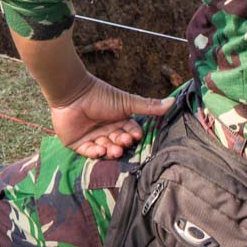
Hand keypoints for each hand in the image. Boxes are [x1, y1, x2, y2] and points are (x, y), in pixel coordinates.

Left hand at [49, 75, 172, 158]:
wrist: (73, 93)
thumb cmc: (100, 95)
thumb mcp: (127, 102)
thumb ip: (148, 105)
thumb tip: (173, 102)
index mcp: (119, 121)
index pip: (131, 133)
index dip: (133, 136)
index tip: (135, 136)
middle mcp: (107, 130)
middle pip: (119, 143)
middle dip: (122, 145)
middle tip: (122, 142)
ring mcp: (93, 138)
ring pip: (106, 150)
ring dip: (110, 150)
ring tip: (113, 148)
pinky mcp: (78, 144)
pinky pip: (89, 153)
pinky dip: (95, 153)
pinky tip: (99, 150)